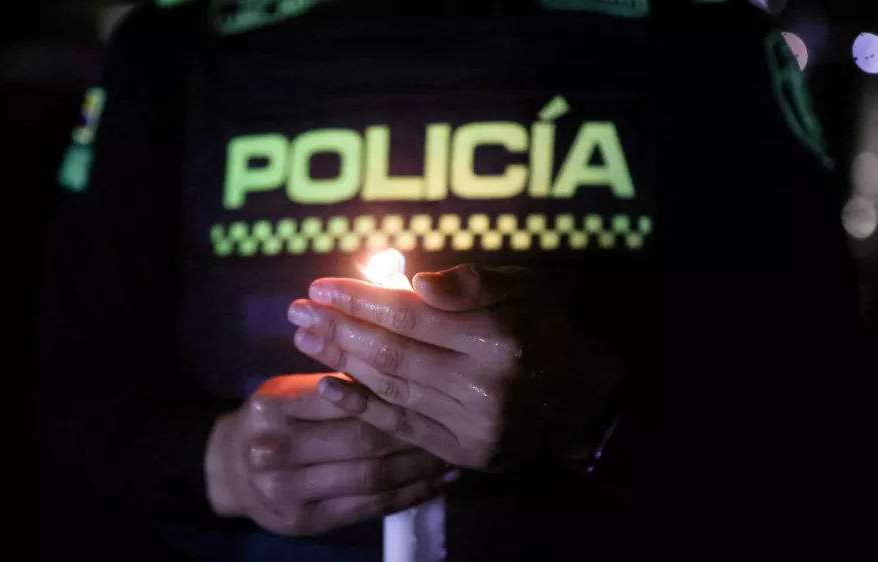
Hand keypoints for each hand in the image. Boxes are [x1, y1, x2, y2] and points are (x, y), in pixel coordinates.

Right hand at [205, 373, 456, 535]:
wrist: (230, 471)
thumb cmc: (272, 420)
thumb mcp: (290, 389)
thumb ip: (337, 380)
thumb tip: (403, 360)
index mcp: (273, 407)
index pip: (346, 397)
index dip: (393, 392)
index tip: (432, 385)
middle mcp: (275, 451)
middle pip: (362, 440)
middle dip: (414, 432)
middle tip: (452, 421)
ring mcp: (288, 492)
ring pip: (371, 477)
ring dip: (419, 466)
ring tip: (453, 452)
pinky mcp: (306, 522)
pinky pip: (369, 508)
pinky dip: (409, 495)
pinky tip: (437, 483)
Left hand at [286, 265, 623, 469]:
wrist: (581, 398)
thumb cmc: (543, 328)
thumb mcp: (523, 288)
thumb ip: (471, 282)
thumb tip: (414, 283)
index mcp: (500, 335)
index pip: (411, 315)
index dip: (360, 300)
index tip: (320, 287)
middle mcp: (487, 385)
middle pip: (393, 352)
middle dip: (338, 329)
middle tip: (296, 311)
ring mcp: (475, 425)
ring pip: (393, 389)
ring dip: (340, 362)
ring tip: (304, 339)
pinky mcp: (466, 453)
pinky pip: (404, 427)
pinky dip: (362, 407)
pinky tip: (326, 387)